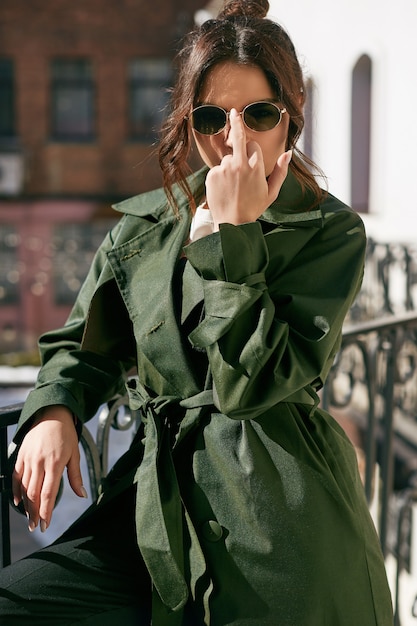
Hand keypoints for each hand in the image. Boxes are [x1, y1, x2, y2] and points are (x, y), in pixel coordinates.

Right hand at [12, 405, 86, 532]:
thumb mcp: (74, 454)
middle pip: (34, 494)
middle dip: (34, 513)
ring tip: (29, 518)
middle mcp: (39, 463)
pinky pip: (15, 476)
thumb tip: (82, 495)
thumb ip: (76, 477)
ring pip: (24, 487)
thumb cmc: (66, 434)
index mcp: (54, 463)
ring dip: (26, 505)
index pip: (48, 494)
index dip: (46, 511)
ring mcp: (28, 459)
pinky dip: (16, 490)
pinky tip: (18, 502)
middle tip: (36, 526)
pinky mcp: (21, 456)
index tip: (46, 524)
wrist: (51, 414)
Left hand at [205, 108, 291, 228]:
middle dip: (235, 123)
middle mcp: (240, 164)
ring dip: (229, 167)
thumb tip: (288, 153)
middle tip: (233, 112)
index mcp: (256, 167)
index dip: (251, 151)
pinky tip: (224, 189)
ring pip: (227, 158)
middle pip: (238, 137)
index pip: (252, 145)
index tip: (247, 146)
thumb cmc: (253, 208)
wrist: (232, 223)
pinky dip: (219, 176)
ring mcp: (225, 168)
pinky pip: (217, 169)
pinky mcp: (213, 174)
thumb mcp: (272, 192)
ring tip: (232, 187)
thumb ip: (281, 171)